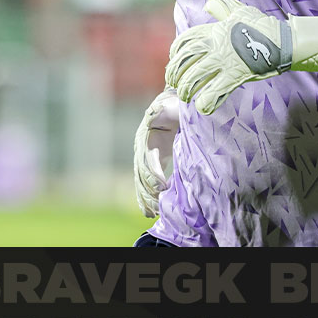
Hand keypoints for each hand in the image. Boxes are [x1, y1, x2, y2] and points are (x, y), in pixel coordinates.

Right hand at [133, 89, 182, 216]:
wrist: (173, 104)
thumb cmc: (177, 105)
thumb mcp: (173, 106)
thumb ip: (165, 110)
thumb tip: (155, 112)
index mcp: (148, 135)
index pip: (147, 157)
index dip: (153, 172)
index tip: (161, 186)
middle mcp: (142, 147)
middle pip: (141, 173)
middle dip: (148, 191)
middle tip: (157, 206)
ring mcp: (145, 156)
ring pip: (141, 181)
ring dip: (146, 198)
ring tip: (152, 213)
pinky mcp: (152, 162)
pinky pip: (145, 182)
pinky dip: (145, 197)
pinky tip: (148, 212)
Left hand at [165, 0, 317, 114]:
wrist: (282, 40)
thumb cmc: (261, 26)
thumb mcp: (240, 11)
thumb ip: (222, 6)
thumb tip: (208, 4)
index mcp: (214, 30)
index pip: (186, 40)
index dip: (176, 51)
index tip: (173, 59)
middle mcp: (215, 45)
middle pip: (185, 60)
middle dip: (175, 73)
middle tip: (173, 82)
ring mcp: (224, 61)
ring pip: (194, 77)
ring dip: (186, 89)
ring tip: (185, 97)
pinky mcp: (234, 76)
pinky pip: (214, 92)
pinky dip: (206, 102)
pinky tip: (203, 107)